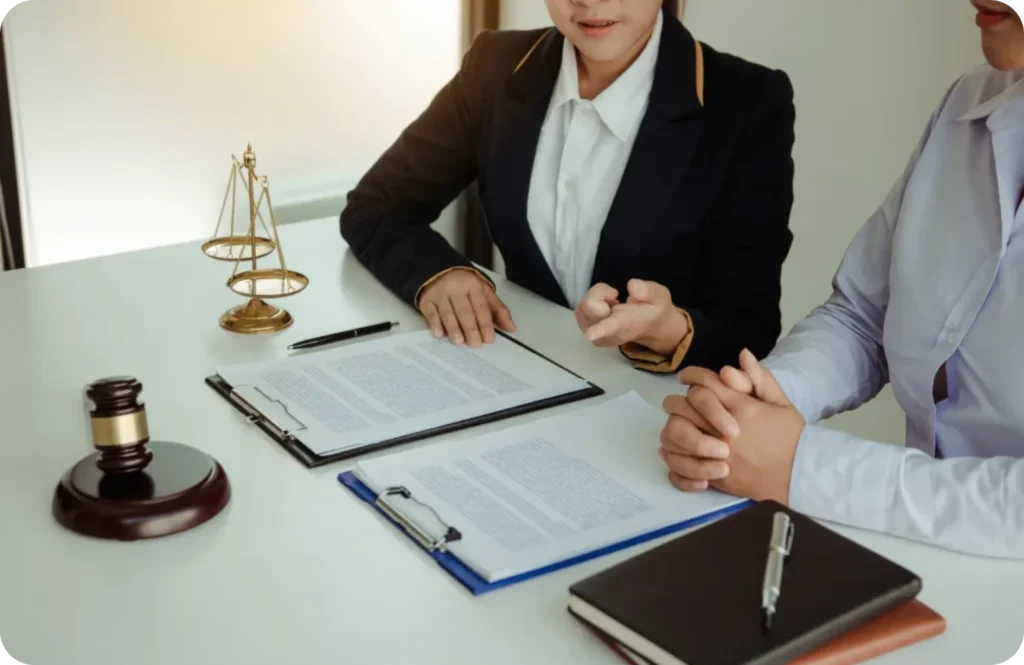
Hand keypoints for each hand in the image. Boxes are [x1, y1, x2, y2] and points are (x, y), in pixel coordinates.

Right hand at [418, 269, 514, 346]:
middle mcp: (456, 289)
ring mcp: (440, 294)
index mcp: (473, 286)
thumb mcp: (484, 292)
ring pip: (447, 313)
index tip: (489, 339)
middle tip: (475, 343)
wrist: (439, 271)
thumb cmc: (465, 285)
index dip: (485, 324)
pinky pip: (430, 313)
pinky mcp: (426, 301)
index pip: (481, 307)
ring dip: (453, 328)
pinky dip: (434, 324)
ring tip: (459, 341)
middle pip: (464, 311)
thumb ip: (497, 310)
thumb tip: (511, 328)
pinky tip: (439, 334)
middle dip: (470, 328)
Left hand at [581, 279, 688, 355]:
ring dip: (596, 297)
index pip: (612, 327)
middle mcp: (608, 334)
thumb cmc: (654, 310)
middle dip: (601, 292)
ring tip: (612, 302)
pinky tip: (604, 307)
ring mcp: (596, 335)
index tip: (591, 335)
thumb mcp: (660, 297)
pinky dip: (591, 301)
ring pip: (583, 305)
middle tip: (616, 295)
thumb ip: (649, 291)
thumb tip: (632, 286)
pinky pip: (580, 308)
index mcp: (626, 325)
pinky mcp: (587, 331)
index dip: (601, 330)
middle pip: (589, 305)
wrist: (652, 327)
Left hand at [659, 350, 801, 502]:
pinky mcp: (712, 476)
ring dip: (673, 427)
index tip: (685, 377)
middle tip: (680, 403)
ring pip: (674, 435)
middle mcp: (722, 430)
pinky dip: (673, 459)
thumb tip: (743, 353)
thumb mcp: (781, 402)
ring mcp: (715, 454)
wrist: (800, 475)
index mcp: (740, 408)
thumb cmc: (791, 436)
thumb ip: (760, 378)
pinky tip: (676, 452)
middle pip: (681, 406)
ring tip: (679, 426)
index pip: (704, 383)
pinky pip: (680, 466)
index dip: (691, 375)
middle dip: (678, 401)